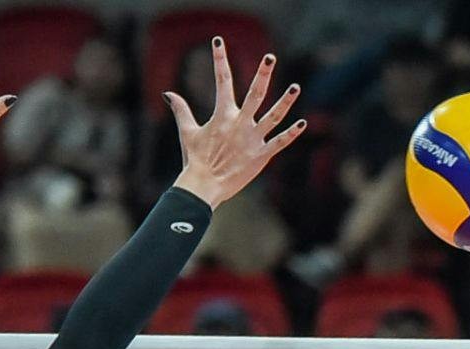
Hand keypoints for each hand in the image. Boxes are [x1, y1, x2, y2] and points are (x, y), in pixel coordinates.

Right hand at [166, 39, 305, 208]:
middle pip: (255, 93)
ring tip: (296, 86)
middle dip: (263, 73)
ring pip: (274, 116)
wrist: (204, 185)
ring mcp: (253, 139)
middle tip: (270, 57)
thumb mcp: (187, 132)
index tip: (219, 42)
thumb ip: (181, 110)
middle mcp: (240, 123)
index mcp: (222, 115)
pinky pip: (280, 142)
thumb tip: (168, 93)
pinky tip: (302, 123)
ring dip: (286, 101)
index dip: (219, 60)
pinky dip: (291, 133)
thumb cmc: (195, 159)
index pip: (222, 81)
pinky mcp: (262, 156)